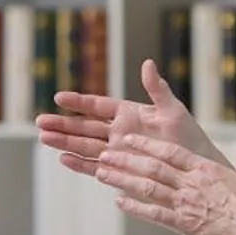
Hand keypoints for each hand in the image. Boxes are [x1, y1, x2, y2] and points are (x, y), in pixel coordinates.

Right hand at [36, 58, 228, 176]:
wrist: (195, 169)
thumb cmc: (188, 137)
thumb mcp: (173, 110)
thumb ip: (157, 89)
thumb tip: (147, 63)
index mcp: (129, 114)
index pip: (98, 105)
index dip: (79, 102)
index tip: (59, 97)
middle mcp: (118, 132)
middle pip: (84, 127)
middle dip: (62, 124)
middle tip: (39, 121)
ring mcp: (117, 152)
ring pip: (85, 146)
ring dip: (64, 142)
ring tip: (43, 138)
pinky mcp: (119, 171)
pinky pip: (95, 167)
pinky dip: (80, 164)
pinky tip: (63, 159)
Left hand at [97, 134, 235, 234]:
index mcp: (204, 168)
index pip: (169, 151)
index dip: (146, 143)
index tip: (128, 138)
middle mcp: (190, 182)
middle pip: (151, 166)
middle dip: (125, 158)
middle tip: (105, 153)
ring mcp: (185, 202)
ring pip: (147, 187)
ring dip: (122, 179)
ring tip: (102, 173)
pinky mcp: (183, 223)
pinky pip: (154, 214)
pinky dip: (134, 208)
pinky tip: (118, 202)